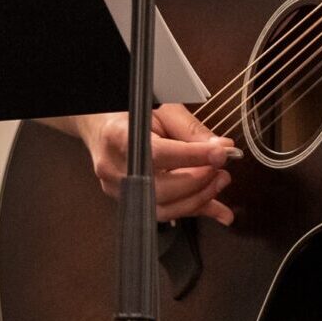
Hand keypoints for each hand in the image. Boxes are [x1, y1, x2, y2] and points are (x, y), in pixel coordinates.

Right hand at [77, 102, 237, 225]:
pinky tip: (216, 209)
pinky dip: (191, 209)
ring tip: (220, 181)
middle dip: (199, 182)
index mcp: (119, 136)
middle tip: (222, 169)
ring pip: (162, 208)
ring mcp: (116, 188)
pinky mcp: (126, 200)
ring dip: (198, 199)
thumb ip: (190, 130)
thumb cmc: (129, 111)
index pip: (159, 154)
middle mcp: (113, 167)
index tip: (220, 154)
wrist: (98, 122)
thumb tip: (222, 148)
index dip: (193, 157)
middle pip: (161, 189)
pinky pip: (163, 211)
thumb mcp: (161, 109)